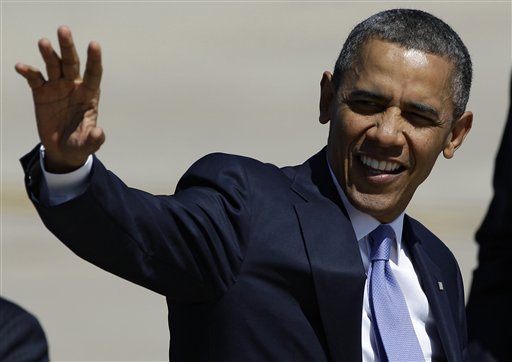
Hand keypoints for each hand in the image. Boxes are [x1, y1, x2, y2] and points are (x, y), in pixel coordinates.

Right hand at [15, 26, 104, 172]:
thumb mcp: (88, 144)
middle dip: (68, 47)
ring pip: (53, 66)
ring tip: (43, 42)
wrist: (63, 150)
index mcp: (89, 95)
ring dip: (49, 54)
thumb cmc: (80, 144)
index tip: (94, 44)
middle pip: (71, 63)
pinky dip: (28, 72)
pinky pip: (35, 79)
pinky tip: (21, 67)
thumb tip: (98, 132)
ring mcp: (57, 88)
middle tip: (63, 30)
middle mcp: (74, 87)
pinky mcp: (41, 93)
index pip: (93, 74)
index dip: (94, 59)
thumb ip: (94, 139)